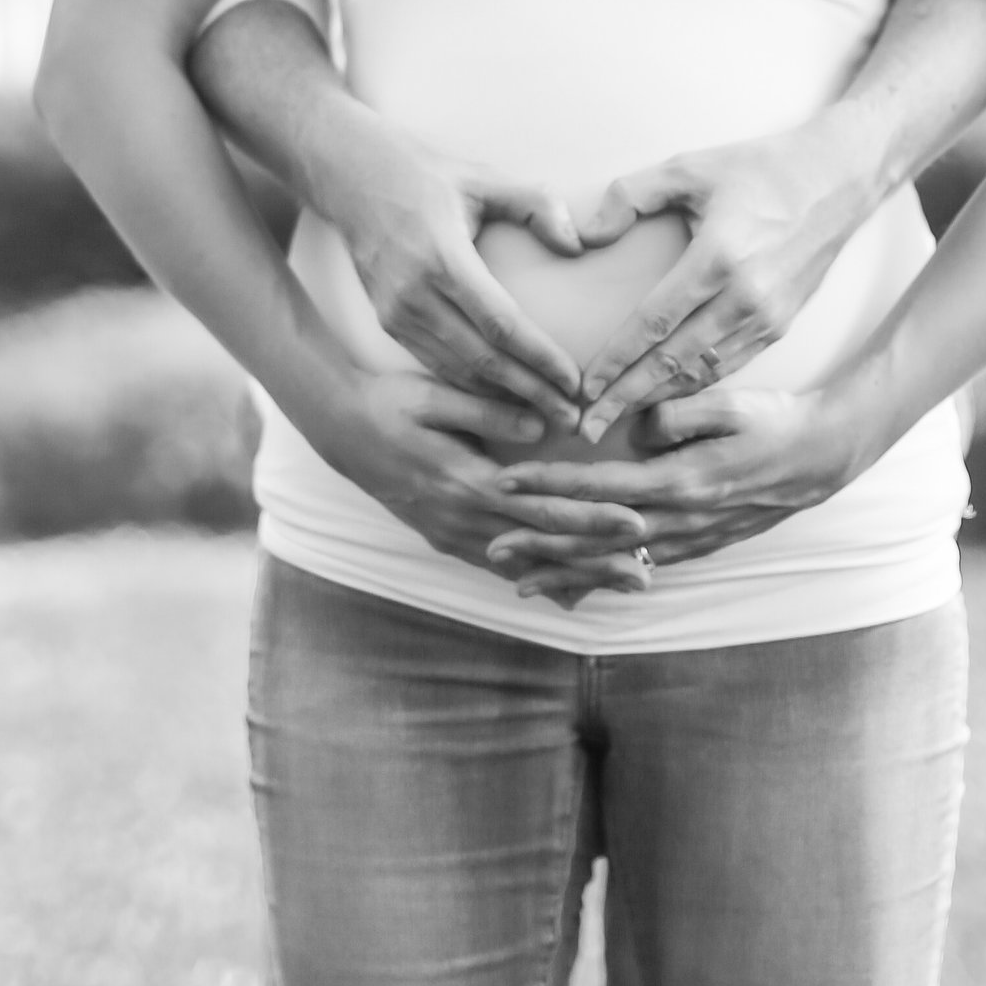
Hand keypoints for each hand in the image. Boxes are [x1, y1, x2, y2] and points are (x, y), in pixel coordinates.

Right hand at [312, 124, 593, 416]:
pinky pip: (437, 365)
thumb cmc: (425, 175)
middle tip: (571, 418)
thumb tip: (578, 244)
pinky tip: (503, 400)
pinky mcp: (388, 323)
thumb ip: (537, 205)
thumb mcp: (484, 177)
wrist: (351, 177)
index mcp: (443, 259)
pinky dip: (472, 388)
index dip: (540, 358)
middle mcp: (415, 295)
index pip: (501, 324)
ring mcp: (396, 313)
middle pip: (482, 360)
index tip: (575, 381)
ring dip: (503, 400)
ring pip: (458, 371)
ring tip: (546, 416)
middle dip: (531, 393)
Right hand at [327, 369, 657, 599]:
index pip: (543, 508)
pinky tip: (568, 590)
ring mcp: (452, 534)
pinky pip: (499, 567)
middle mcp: (462, 518)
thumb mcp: (434, 396)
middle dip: (597, 562)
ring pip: (523, 567)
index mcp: (467, 480)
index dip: (592, 519)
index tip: (636, 523)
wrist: (339, 431)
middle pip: (542, 548)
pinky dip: (536, 580)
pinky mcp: (446, 538)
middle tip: (646, 575)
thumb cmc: (390, 404)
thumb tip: (544, 427)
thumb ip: (489, 411)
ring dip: (574, 577)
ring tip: (620, 586)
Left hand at [490, 378, 874, 574]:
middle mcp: (680, 518)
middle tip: (490, 546)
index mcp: (681, 480)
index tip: (505, 482)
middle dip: (541, 543)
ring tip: (521, 581)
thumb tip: (632, 433)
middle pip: (596, 537)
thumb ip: (676, 414)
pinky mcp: (699, 544)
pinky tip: (579, 586)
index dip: (549, 485)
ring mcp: (690, 538)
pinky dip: (605, 579)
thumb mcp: (728, 404)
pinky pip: (642, 568)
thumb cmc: (774, 422)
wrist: (823, 458)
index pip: (598, 487)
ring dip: (566, 571)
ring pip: (615, 563)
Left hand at [569, 125, 876, 434]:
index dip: (615, 360)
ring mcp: (767, 317)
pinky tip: (668, 399)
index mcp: (718, 258)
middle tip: (589, 428)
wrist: (837, 179)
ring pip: (702, 372)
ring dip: (659, 401)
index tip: (584, 388)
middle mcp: (745, 297)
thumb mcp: (688, 167)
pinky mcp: (780, 325)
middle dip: (627, 398)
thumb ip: (630, 196)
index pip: (653, 323)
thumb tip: (585, 235)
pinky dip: (695, 388)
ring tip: (619, 422)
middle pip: (673, 361)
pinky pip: (729, 365)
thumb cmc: (759, 169)